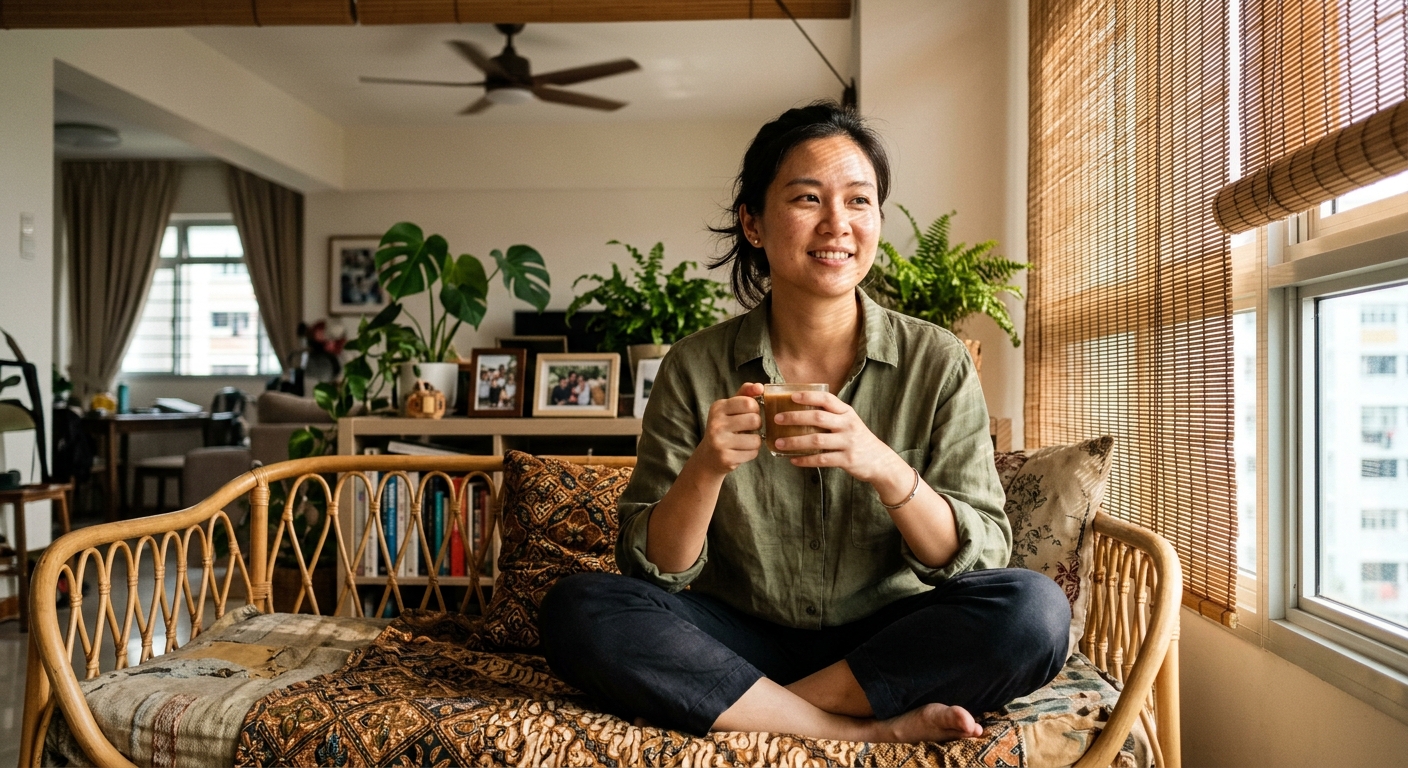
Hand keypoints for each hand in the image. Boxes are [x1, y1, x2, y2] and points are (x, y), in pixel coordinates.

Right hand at [693, 382, 764, 476]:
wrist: (708, 456)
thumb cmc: (725, 428)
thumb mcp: (731, 408)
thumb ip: (745, 394)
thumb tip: (759, 386)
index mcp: (718, 407)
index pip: (749, 402)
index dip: (755, 409)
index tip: (749, 413)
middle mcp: (716, 423)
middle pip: (754, 420)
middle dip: (757, 425)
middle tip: (748, 428)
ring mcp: (719, 442)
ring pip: (756, 439)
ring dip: (755, 441)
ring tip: (745, 441)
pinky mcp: (725, 458)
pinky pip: (752, 453)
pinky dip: (751, 452)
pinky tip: (741, 451)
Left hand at [771, 391, 905, 483]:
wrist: (880, 461)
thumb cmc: (858, 439)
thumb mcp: (849, 422)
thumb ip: (831, 416)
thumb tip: (800, 411)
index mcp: (847, 412)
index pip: (826, 399)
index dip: (808, 396)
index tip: (791, 397)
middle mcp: (848, 424)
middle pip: (818, 417)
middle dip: (795, 417)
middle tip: (777, 419)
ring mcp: (848, 442)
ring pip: (817, 440)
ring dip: (795, 441)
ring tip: (779, 442)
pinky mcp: (847, 460)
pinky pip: (822, 459)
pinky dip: (805, 460)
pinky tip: (793, 460)